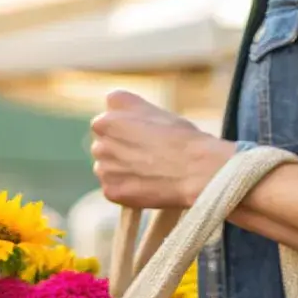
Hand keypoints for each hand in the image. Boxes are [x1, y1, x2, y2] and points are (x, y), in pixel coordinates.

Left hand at [90, 91, 235, 209]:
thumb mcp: (155, 111)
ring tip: (150, 173)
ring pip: (107, 168)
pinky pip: (114, 190)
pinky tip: (147, 187)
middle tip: (148, 158)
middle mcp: (101, 131)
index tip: (145, 139)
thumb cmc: (182, 139)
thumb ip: (130, 111)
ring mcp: (103, 162)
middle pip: (105, 144)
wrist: (196, 170)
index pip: (109, 121)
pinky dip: (127, 191)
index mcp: (113, 106)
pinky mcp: (110, 189)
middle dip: (121, 151)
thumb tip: (117, 117)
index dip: (128, 132)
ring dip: (122, 172)